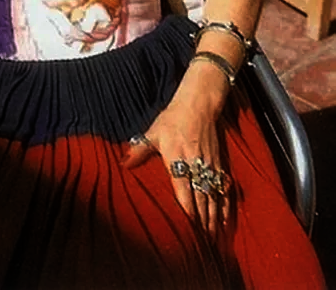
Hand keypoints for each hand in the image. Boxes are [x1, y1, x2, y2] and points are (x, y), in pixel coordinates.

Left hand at [122, 68, 229, 238]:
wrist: (198, 103)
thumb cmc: (173, 118)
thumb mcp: (154, 131)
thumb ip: (140, 150)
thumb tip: (123, 163)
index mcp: (178, 160)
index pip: (183, 191)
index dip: (187, 211)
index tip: (188, 230)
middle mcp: (196, 165)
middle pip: (201, 198)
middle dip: (202, 222)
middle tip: (202, 244)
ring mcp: (210, 165)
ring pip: (214, 196)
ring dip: (214, 218)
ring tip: (212, 238)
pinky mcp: (219, 163)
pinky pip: (224, 187)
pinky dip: (225, 204)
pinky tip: (225, 219)